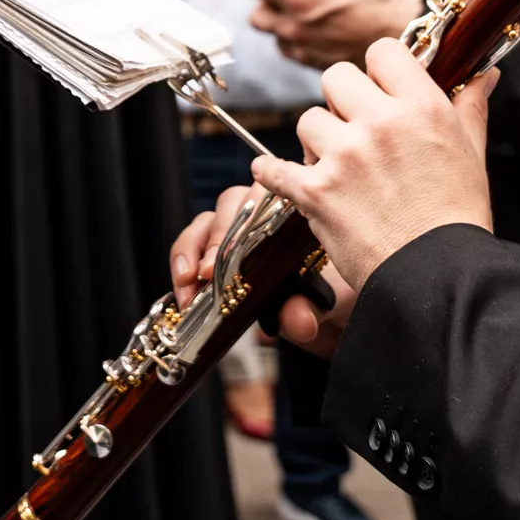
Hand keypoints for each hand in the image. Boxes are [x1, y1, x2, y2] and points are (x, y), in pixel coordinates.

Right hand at [165, 184, 358, 357]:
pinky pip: (191, 250)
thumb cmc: (338, 302)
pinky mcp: (218, 261)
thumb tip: (297, 317)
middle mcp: (264, 219)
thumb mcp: (333, 307)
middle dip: (215, 240)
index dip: (247, 217)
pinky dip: (182, 266)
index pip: (268, 195)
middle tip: (207, 274)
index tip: (237, 247)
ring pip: (204, 224)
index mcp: (297, 216)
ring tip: (187, 284)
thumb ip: (313, 310)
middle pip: (230, 205)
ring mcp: (238, 238)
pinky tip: (183, 294)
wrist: (332, 324)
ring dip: (189, 252)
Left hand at [247, 0, 414, 68]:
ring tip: (298, 14)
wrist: (401, 43)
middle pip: (256, 18)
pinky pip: (292, 53)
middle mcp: (295, 27)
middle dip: (262, 6)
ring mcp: (304, 49)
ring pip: (273, 38)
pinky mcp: (314, 65)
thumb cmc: (383, 3)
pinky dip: (296, 43)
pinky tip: (312, 32)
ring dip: (279, 26)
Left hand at [250, 40, 495, 290]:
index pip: (381, 50)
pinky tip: (275, 173)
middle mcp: (379, 123)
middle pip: (335, 77)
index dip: (378, 68)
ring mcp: (344, 156)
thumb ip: (470, 104)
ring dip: (318, 141)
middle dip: (342, 101)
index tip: (379, 88)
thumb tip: (482, 73)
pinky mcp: (316, 192)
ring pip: (307, 120)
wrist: (437, 275)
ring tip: (338, 166)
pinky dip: (273, 173)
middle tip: (355, 127)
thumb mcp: (472, 152)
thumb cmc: (458, 216)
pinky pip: (276, 168)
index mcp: (421, 107)